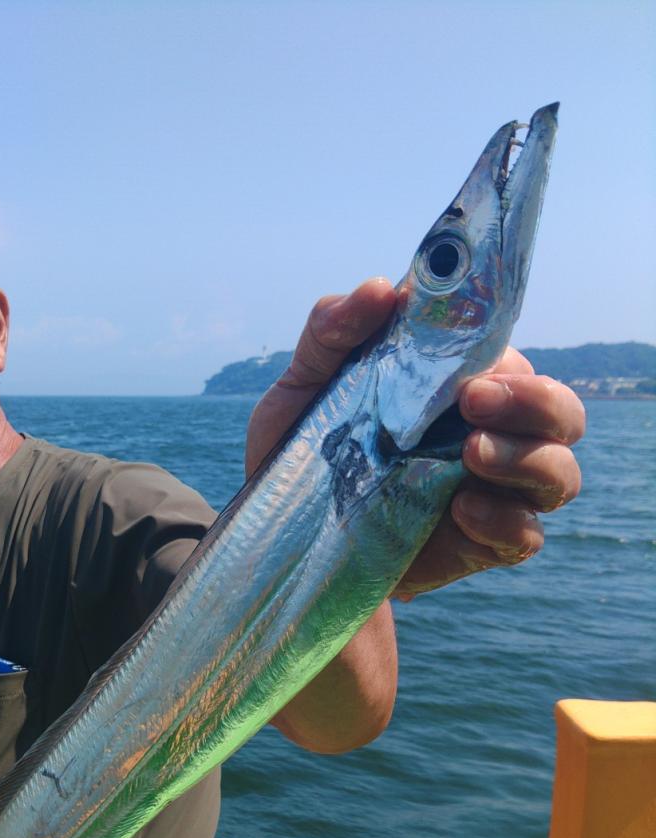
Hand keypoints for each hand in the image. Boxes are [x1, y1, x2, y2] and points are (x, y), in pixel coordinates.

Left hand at [245, 280, 584, 597]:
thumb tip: (382, 289)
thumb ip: (332, 331)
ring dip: (529, 458)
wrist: (278, 539)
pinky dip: (504, 521)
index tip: (468, 365)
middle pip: (561, 412)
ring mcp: (490, 492)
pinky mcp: (478, 545)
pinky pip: (525, 536)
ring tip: (471, 454)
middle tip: (473, 401)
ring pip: (559, 473)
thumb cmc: (301, 453)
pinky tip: (461, 511)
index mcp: (460, 386)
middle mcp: (490, 434)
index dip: (506, 355)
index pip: (514, 359)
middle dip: (535, 402)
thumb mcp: (302, 387)